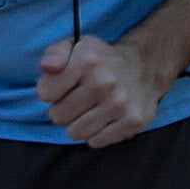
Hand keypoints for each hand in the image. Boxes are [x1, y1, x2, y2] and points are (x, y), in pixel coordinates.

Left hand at [30, 33, 161, 149]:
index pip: (45, 93)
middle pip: (58, 116)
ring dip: (77, 125)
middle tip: (75, 101)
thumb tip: (46, 67)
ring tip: (88, 111)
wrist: (144, 67)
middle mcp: (104, 82)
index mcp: (87, 60)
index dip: (48, 92)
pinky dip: (96, 134)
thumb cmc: (100, 60)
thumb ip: (54, 54)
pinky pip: (96, 142)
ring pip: (76, 133)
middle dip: (62, 110)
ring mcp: (119, 103)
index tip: (60, 87)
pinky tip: (103, 119)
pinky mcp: (132, 121)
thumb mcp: (75, 46)